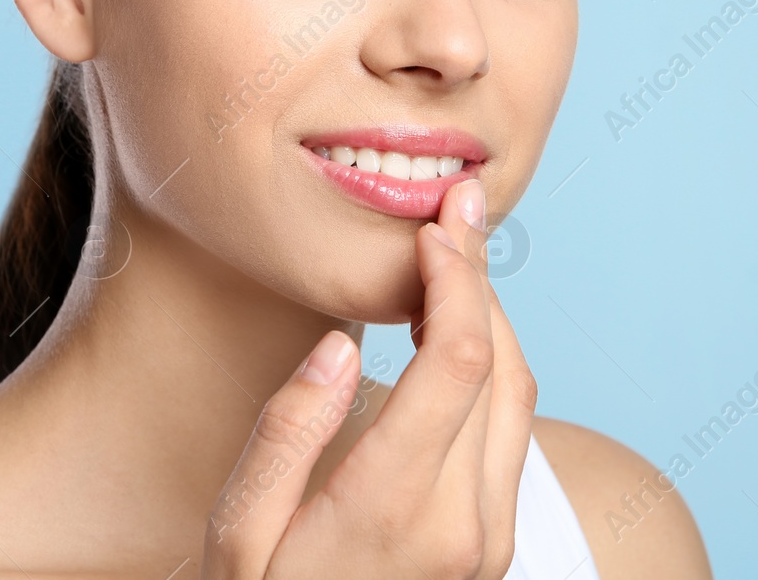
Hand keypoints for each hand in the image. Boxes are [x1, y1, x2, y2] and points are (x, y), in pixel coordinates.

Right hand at [200, 178, 537, 578]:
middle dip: (482, 279)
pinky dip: (491, 369)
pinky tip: (452, 336)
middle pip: (504, 366)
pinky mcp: (492, 548)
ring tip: (453, 259)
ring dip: (492, 320)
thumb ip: (286, 436)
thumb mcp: (238, 534)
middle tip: (457, 212)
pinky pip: (511, 434)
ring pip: (520, 397)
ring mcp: (488, 542)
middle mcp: (466, 525)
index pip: (459, 360)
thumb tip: (336, 347)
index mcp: (399, 509)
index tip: (436, 225)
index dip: (457, 278)